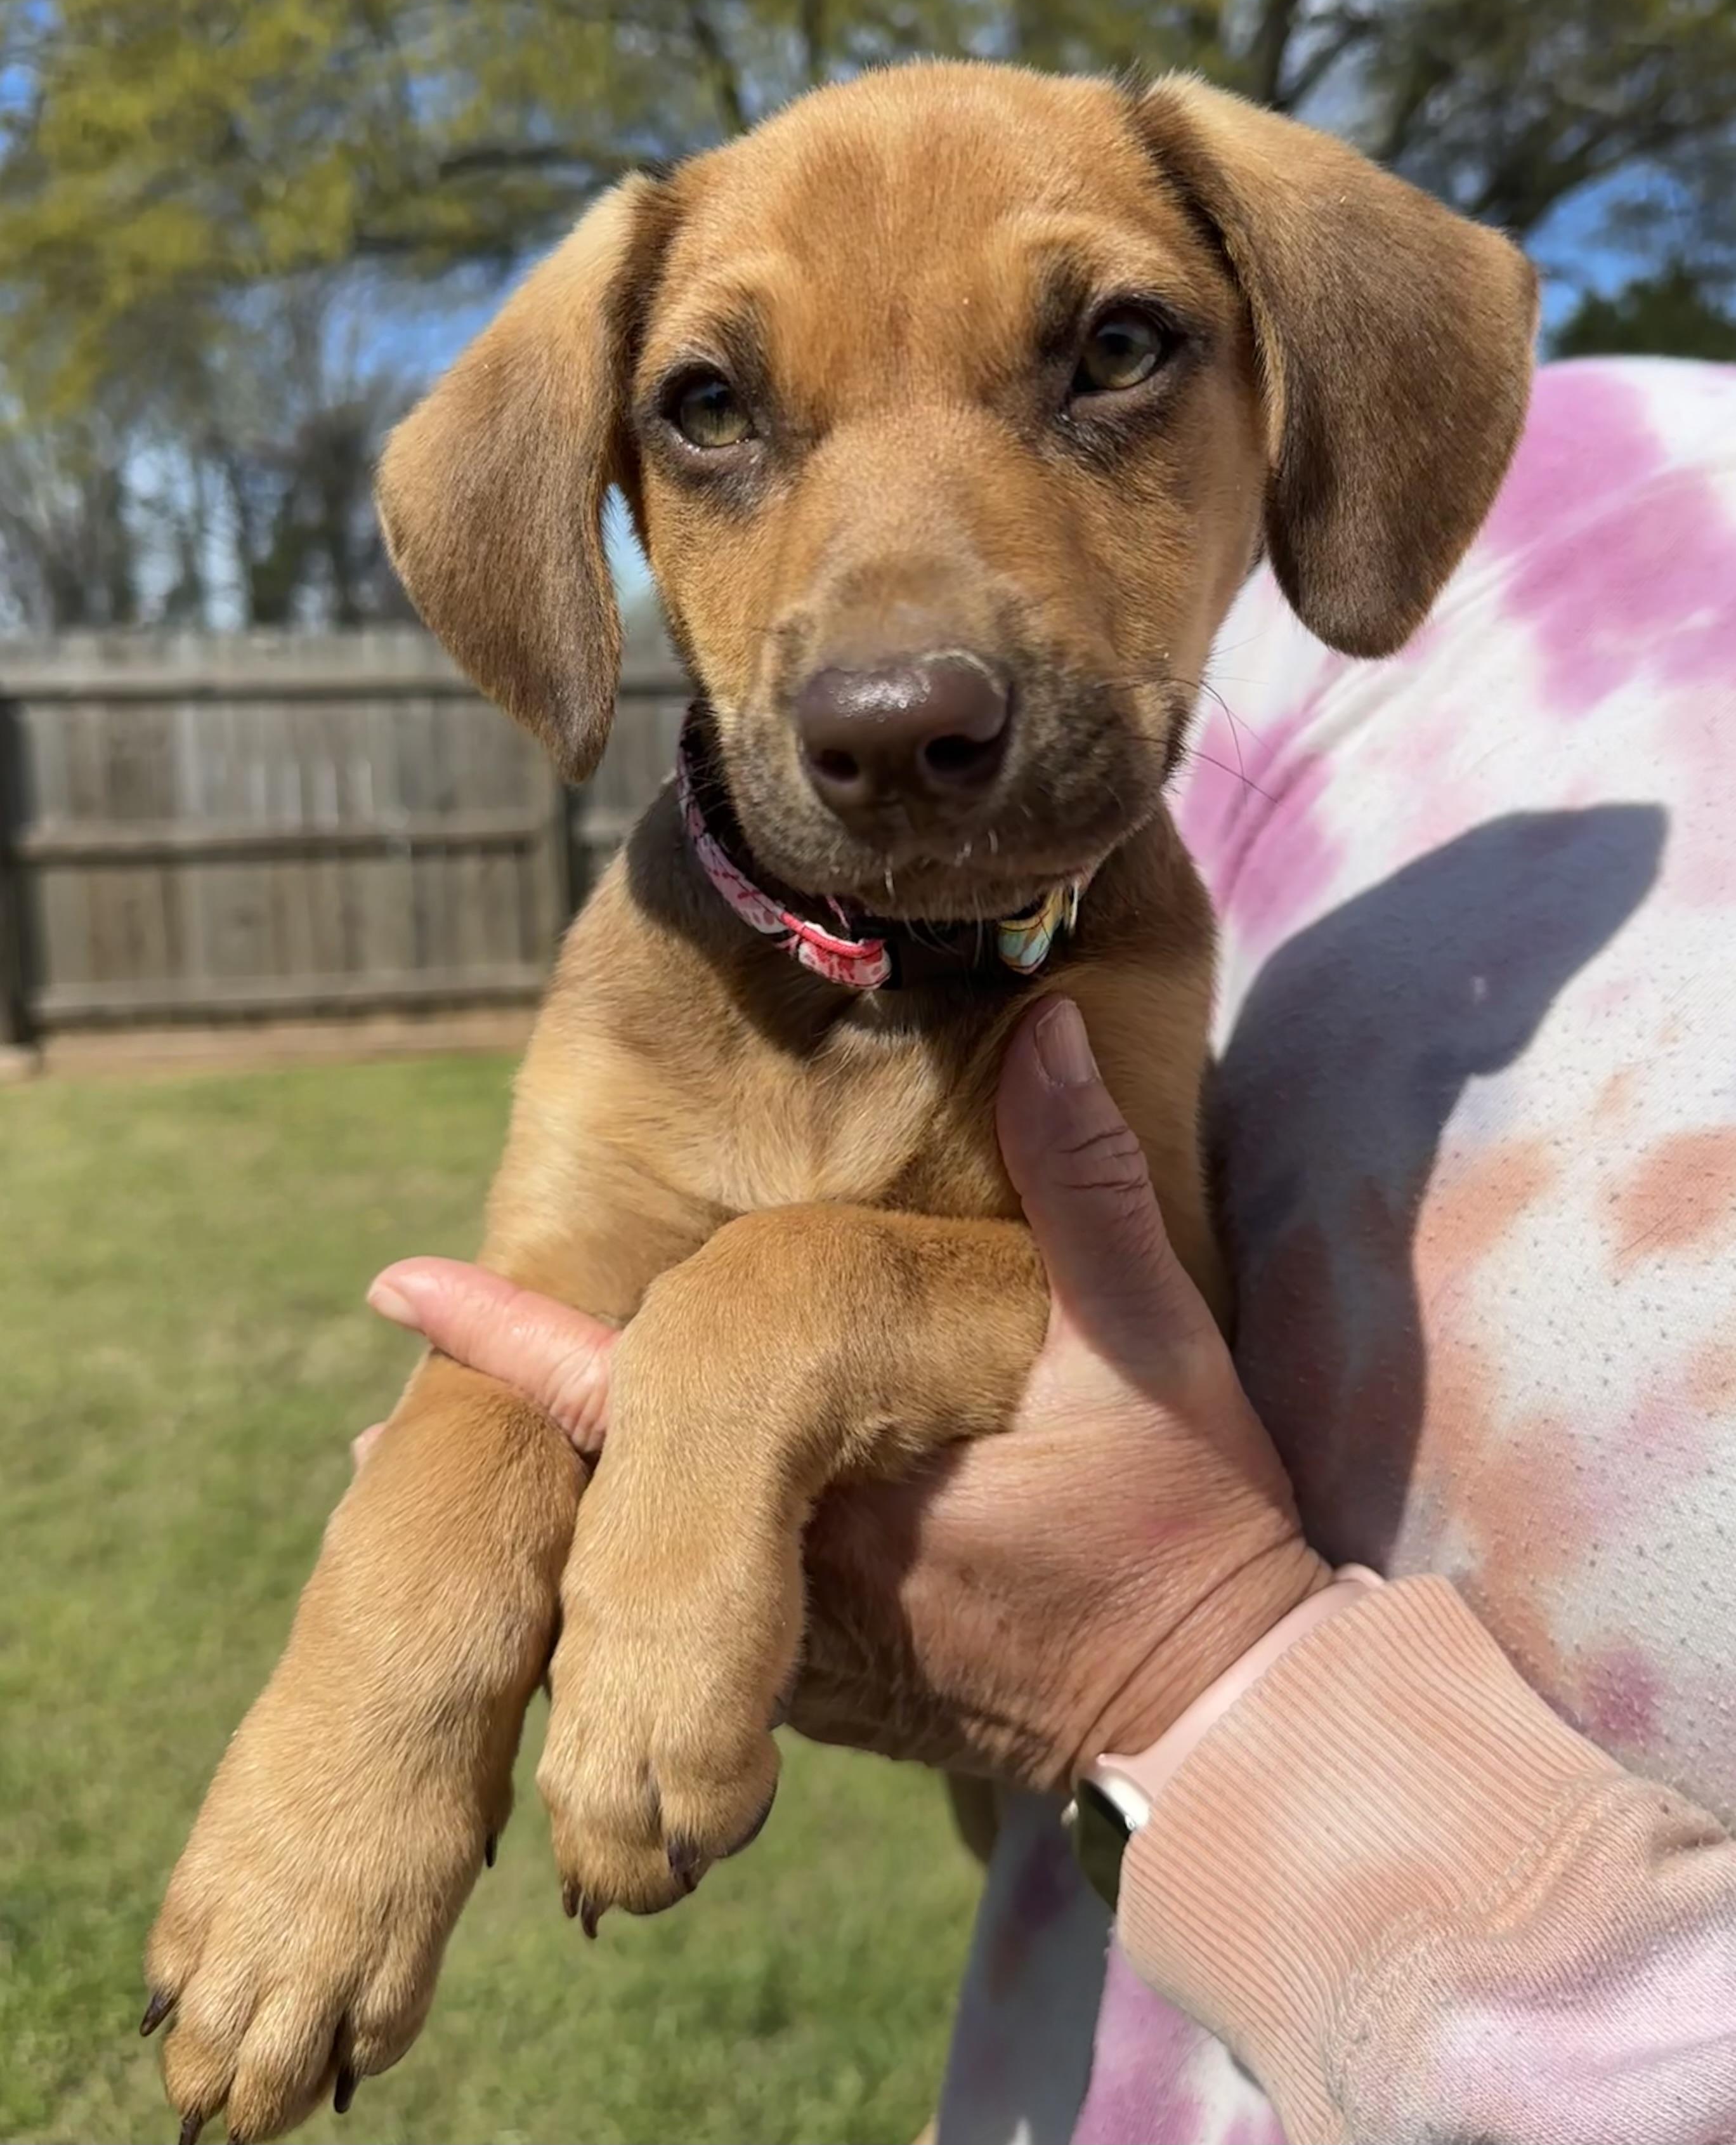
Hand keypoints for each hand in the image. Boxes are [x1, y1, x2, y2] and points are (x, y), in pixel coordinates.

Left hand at [364, 997, 1326, 1792]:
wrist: (1221, 1717)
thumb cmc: (1184, 1519)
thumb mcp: (1153, 1339)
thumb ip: (1087, 1183)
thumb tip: (1052, 1029)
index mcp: (844, 1463)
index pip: (640, 1395)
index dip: (515, 1341)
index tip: (400, 1288)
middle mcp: (794, 1575)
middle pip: (611, 1507)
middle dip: (508, 1464)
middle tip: (369, 1444)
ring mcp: (800, 1659)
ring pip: (643, 1595)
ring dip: (561, 1549)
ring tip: (437, 1507)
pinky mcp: (825, 1707)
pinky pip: (703, 1646)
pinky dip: (634, 1610)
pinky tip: (601, 1592)